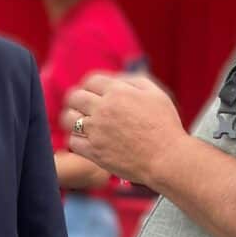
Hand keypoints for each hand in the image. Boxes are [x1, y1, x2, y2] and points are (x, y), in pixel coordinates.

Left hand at [61, 73, 187, 186]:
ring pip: (68, 118)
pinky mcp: (94, 152)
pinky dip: (76, 139)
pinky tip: (85, 139)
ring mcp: (96, 131)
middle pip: (74, 97)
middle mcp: (103, 109)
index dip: (90, 85)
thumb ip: (133, 80)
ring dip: (71, 118)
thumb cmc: (165, 125)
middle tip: (80, 105)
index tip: (91, 92)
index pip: (90, 80)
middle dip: (76, 99)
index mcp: (118, 92)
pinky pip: (73, 141)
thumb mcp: (155, 93)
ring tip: (79, 121)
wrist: (167, 158)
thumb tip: (115, 78)